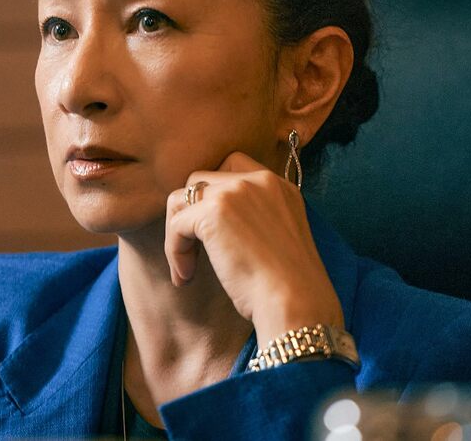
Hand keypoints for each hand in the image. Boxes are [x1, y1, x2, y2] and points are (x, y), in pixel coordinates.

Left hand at [164, 152, 343, 339]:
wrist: (296, 302)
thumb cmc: (289, 286)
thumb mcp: (280, 236)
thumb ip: (255, 217)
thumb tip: (216, 226)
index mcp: (278, 185)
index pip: (231, 167)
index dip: (213, 196)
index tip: (213, 231)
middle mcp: (258, 180)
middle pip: (201, 181)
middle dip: (191, 215)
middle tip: (195, 252)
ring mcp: (235, 192)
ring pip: (182, 200)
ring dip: (178, 233)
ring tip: (186, 268)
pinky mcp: (214, 213)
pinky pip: (176, 225)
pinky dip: (174, 251)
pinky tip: (185, 277)